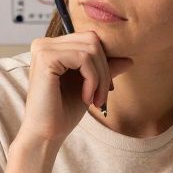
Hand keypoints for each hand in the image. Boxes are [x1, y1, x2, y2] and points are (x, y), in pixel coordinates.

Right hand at [20, 32, 132, 146]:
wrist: (46, 134)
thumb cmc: (63, 112)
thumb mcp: (89, 86)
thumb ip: (104, 69)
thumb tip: (128, 59)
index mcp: (52, 47)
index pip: (90, 39)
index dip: (104, 62)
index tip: (104, 90)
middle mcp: (44, 43)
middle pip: (92, 40)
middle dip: (104, 70)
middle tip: (101, 97)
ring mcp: (43, 48)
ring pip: (91, 49)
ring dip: (100, 78)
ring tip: (95, 100)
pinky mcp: (46, 58)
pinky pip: (83, 58)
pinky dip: (92, 80)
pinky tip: (86, 98)